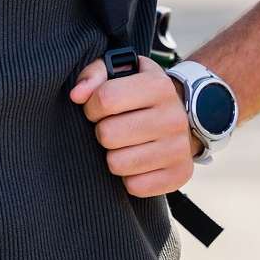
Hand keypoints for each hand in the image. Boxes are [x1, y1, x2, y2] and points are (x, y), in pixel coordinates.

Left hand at [69, 55, 198, 196]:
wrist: (183, 116)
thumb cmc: (138, 94)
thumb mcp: (120, 73)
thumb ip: (93, 75)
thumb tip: (76, 96)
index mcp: (158, 86)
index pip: (106, 99)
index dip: (92, 106)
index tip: (97, 109)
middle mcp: (173, 117)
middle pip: (108, 135)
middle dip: (102, 132)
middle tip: (113, 128)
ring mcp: (179, 148)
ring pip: (117, 164)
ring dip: (113, 156)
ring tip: (123, 145)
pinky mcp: (180, 174)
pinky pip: (135, 186)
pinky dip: (128, 177)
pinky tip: (135, 162)